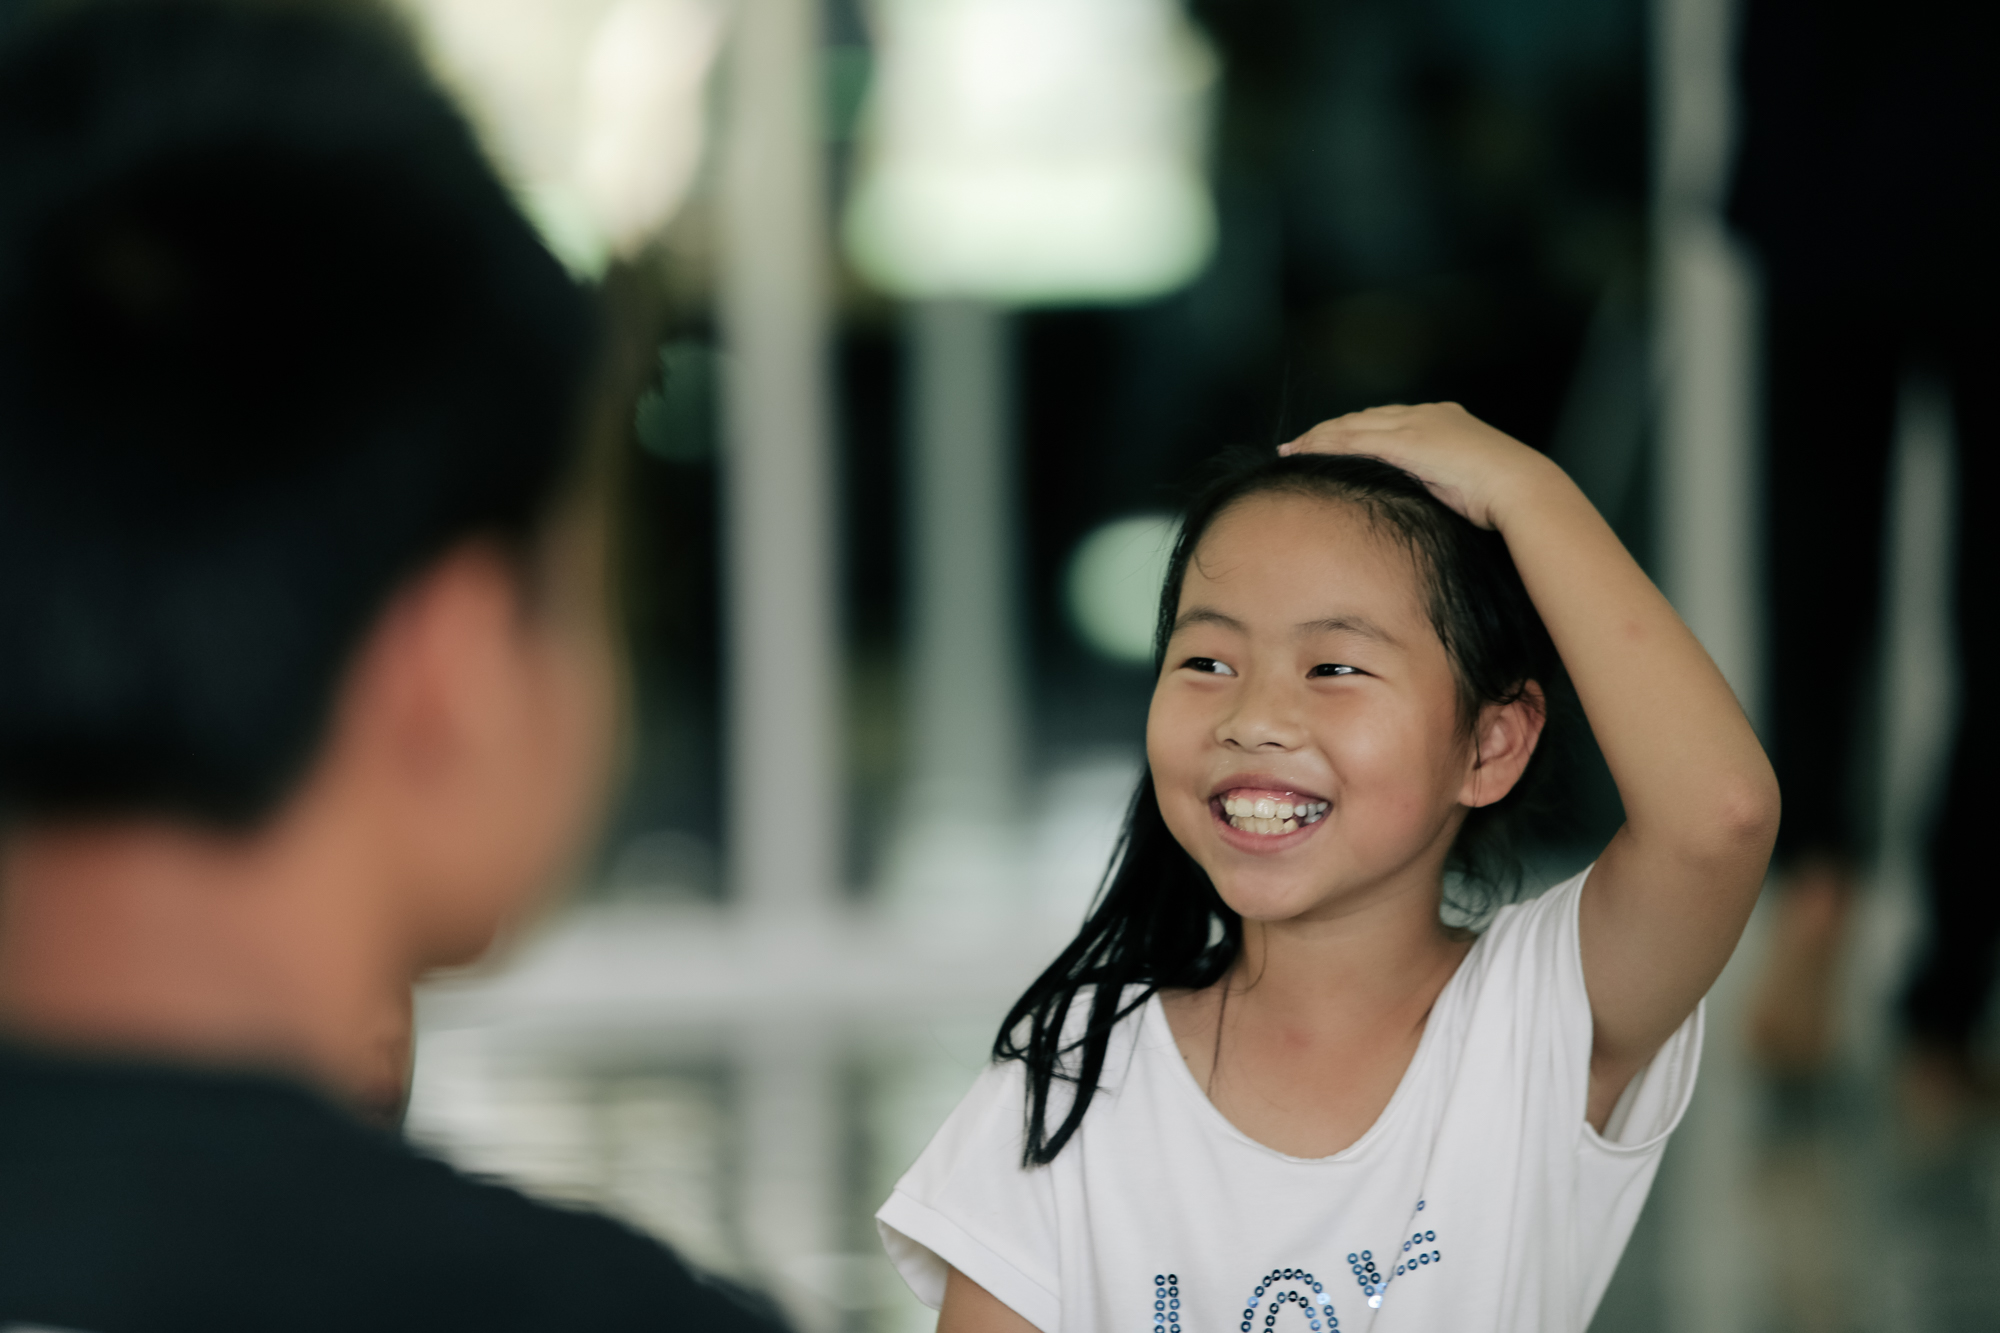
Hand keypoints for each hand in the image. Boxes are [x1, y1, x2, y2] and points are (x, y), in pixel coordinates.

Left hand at [1278, 402, 1554, 530]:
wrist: (1520, 489)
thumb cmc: (1501, 498)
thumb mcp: (1465, 484)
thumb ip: (1439, 482)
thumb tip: (1421, 500)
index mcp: (1444, 420)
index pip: (1388, 421)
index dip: (1357, 430)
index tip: (1334, 441)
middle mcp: (1425, 415)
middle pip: (1364, 417)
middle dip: (1330, 429)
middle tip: (1300, 444)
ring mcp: (1415, 424)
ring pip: (1352, 424)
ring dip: (1318, 436)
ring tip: (1292, 449)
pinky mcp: (1404, 441)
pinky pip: (1352, 438)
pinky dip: (1323, 444)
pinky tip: (1303, 452)